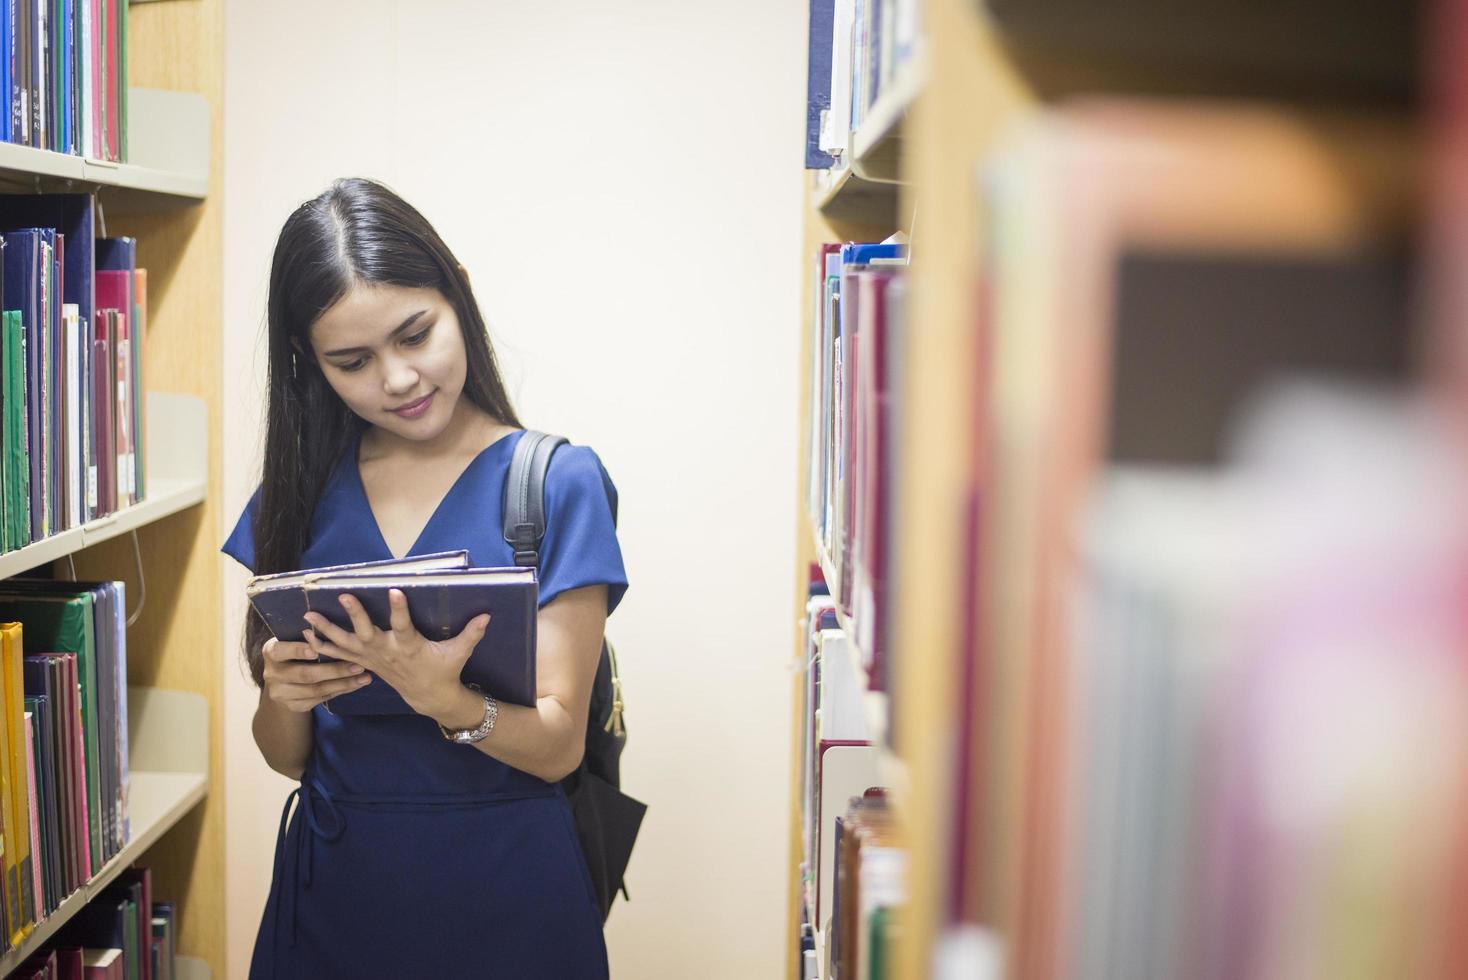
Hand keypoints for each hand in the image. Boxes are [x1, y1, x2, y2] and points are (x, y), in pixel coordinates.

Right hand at [261, 635, 371, 712]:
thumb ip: (305, 635)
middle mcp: (272, 674)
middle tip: (358, 665)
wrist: (282, 680)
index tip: (315, 649)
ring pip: (316, 690)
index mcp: (271, 652)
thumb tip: (324, 620)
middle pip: (305, 674)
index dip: (297, 650)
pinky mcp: (293, 705)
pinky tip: (356, 684)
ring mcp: (281, 693)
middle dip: (334, 670)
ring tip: (365, 676)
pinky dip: (340, 690)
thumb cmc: (294, 650)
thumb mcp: (293, 639)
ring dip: (343, 683)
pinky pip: (320, 699)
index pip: (281, 651)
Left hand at [302, 591, 491, 720]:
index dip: (399, 609)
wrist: (428, 697)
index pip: (404, 625)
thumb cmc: (444, 670)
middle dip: (355, 615)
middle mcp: (387, 652)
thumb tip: (487, 614)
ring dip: (326, 632)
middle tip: (343, 596)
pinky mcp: (365, 662)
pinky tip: (306, 636)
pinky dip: (322, 646)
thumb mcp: (459, 653)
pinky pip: (339, 655)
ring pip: (345, 645)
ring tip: (308, 618)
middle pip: (367, 633)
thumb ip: (471, 633)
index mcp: (410, 646)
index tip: (394, 590)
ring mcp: (372, 659)